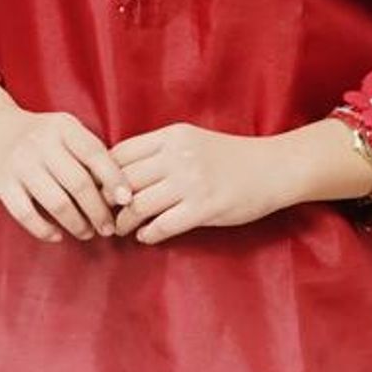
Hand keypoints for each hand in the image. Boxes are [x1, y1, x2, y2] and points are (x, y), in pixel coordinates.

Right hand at [0, 81, 131, 244]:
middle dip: (98, 211)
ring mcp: (20, 163)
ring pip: (56, 202)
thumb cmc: (42, 138)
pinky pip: (26, 214)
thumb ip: (89, 154)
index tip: (127, 201)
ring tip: (87, 232)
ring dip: (77, 224)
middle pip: (79, 183)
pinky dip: (45, 230)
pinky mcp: (2, 183)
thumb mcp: (66, 132)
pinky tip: (57, 235)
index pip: (95, 154)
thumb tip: (121, 192)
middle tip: (108, 227)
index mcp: (63, 127)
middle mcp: (41, 142)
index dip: (114, 179)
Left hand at [113, 123, 304, 241]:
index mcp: (172, 136)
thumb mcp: (191, 141)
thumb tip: (120, 172)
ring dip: (124, 221)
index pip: (121, 153)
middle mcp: (178, 156)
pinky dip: (149, 233)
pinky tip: (145, 236)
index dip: (102, 173)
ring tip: (120, 228)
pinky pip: (163, 225)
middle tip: (100, 213)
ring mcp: (191, 182)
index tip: (97, 188)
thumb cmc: (229, 157)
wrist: (274, 168)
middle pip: (124, 180)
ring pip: (139, 204)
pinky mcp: (205, 208)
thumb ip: (160, 152)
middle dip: (106, 200)